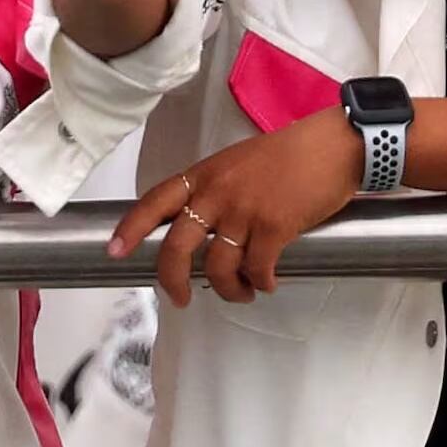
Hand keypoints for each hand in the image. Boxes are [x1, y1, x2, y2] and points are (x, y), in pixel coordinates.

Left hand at [112, 115, 365, 305]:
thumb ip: (216, 190)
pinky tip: (269, 282)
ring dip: (229, 290)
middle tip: (180, 299)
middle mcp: (217, 193)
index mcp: (205, 174)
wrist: (332, 147)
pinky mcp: (273, 228)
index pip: (155, 200)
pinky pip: (256, 271)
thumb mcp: (239, 163)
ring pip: (218, 268)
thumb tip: (204, 229)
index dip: (131, 228)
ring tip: (243, 292)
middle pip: (177, 247)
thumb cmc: (290, 154)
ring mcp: (244, 211)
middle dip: (172, 281)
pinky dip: (261, 284)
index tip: (114, 251)